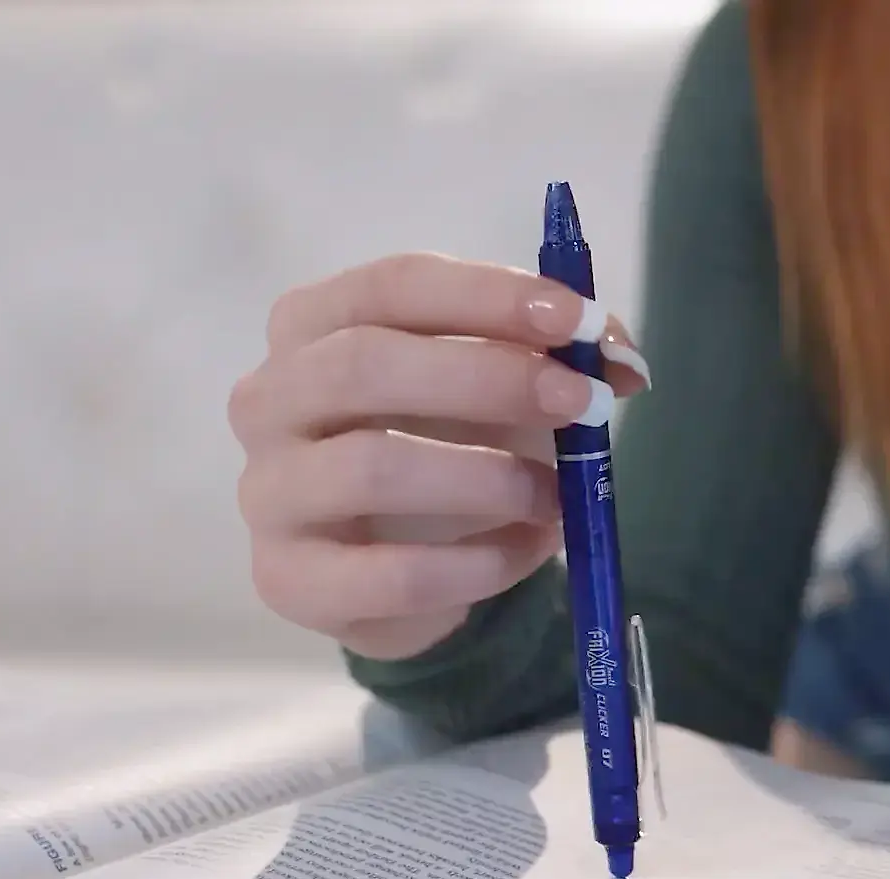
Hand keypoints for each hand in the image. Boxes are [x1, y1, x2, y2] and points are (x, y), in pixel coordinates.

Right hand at [231, 253, 649, 659]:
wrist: (410, 576)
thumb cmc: (451, 452)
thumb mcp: (510, 394)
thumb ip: (562, 363)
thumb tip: (621, 359)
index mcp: (314, 324)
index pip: (393, 286)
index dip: (489, 296)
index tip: (577, 320)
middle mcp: (269, 397)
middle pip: (366, 364)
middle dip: (488, 377)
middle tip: (580, 402)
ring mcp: (269, 491)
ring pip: (373, 467)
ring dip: (489, 478)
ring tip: (557, 498)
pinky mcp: (288, 581)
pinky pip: (391, 573)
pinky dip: (480, 563)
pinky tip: (528, 552)